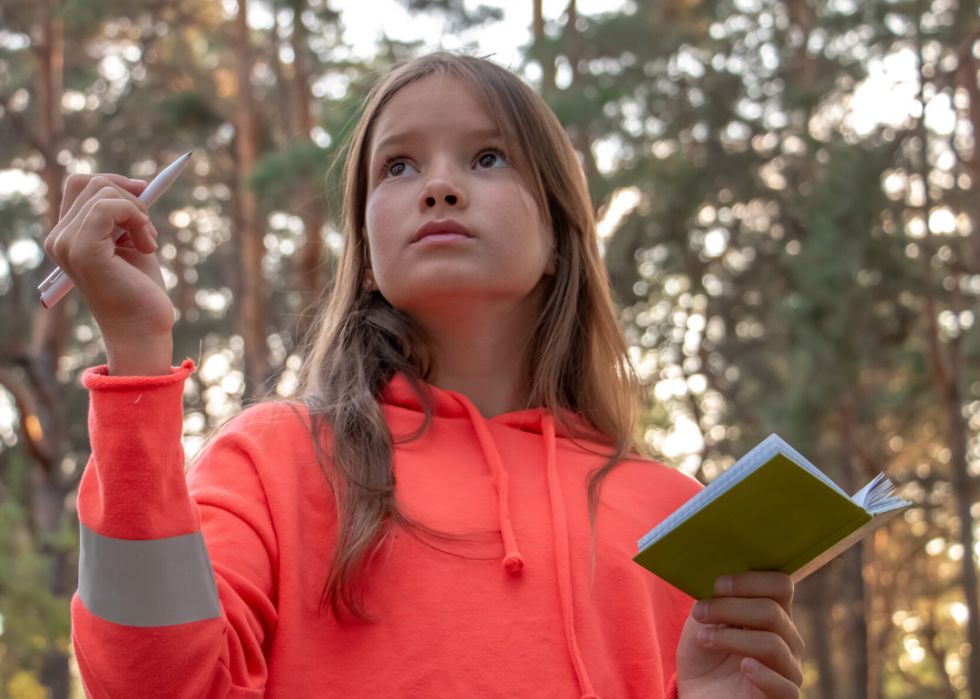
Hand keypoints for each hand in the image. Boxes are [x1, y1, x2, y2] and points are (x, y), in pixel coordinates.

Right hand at [43, 174, 174, 374]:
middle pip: (90, 182)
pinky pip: (108, 206)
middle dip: (130, 197)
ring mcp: (66, 244)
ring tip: (149, 243)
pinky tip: (149, 246)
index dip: (116, 184)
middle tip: (148, 229)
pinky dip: (137, 217)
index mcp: (66, 236)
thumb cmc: (140, 290)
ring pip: (103, 192)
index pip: (80, 185)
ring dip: (138, 212)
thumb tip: (137, 184)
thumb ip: (123, 215)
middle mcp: (58, 239)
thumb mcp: (131, 242)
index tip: (144, 196)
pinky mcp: (82, 250)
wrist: (143, 330)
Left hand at [676, 572, 803, 698]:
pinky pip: (785, 687)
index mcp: (773, 613)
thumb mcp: (704, 621)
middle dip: (730, 608)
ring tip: (704, 639)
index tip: (717, 586)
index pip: (780, 585)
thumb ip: (714, 598)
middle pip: (771, 612)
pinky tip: (744, 666)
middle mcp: (788, 639)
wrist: (699, 694)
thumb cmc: (704, 653)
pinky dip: (763, 674)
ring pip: (772, 644)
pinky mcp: (783, 697)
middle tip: (699, 612)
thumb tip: (714, 570)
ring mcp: (788, 669)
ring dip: (732, 638)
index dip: (750, 581)